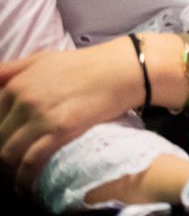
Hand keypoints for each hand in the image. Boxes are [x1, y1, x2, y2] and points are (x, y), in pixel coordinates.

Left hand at [0, 39, 141, 188]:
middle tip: (11, 163)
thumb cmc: (86, 65)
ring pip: (9, 153)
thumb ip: (12, 70)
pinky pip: (31, 161)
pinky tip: (26, 184)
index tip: (6, 142)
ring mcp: (41, 115)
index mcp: (17, 84)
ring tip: (17, 176)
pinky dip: (24, 177)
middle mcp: (24, 99)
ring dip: (9, 169)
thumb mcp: (43, 59)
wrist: (122, 69)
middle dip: (2, 154)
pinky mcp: (61, 129)